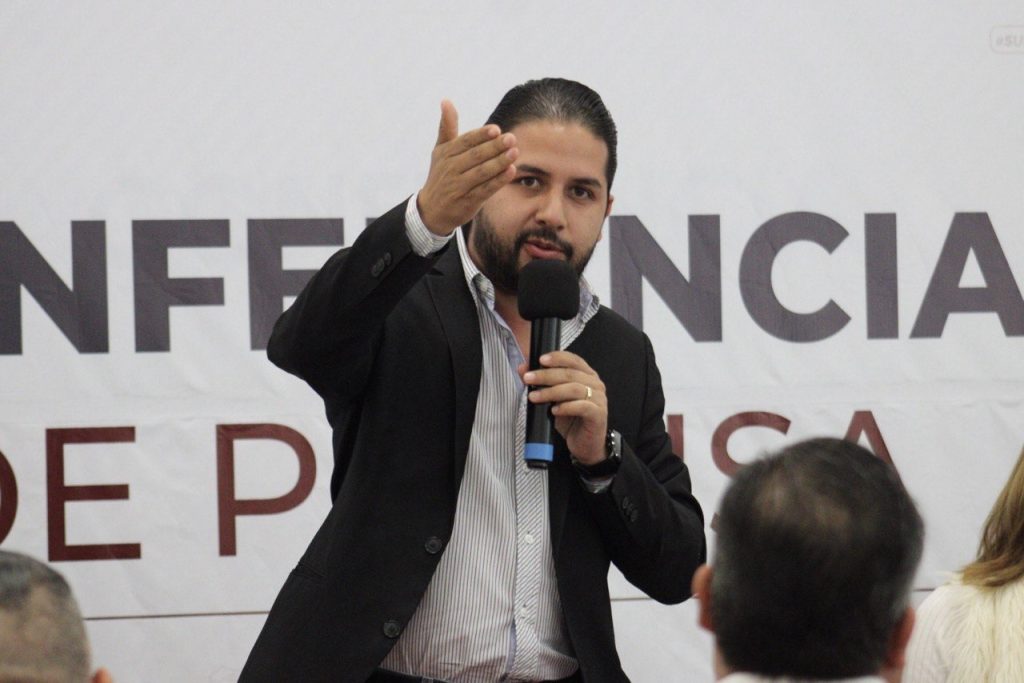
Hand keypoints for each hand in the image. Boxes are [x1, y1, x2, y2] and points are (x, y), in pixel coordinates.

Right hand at [417, 100, 518, 235]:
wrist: (431, 210)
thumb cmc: (441, 175)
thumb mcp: (440, 151)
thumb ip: (447, 127)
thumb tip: (446, 100)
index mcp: (446, 153)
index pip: (465, 141)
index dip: (481, 135)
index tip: (496, 129)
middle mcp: (451, 169)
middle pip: (475, 156)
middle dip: (494, 147)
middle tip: (511, 138)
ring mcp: (459, 186)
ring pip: (482, 172)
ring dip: (499, 162)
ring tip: (515, 152)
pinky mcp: (468, 201)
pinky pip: (485, 189)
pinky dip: (498, 180)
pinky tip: (511, 171)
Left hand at [521, 351, 607, 464]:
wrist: (584, 444)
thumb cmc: (571, 419)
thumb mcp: (553, 399)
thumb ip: (540, 382)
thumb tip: (523, 368)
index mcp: (586, 375)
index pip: (573, 359)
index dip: (557, 358)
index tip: (540, 360)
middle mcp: (595, 384)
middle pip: (570, 374)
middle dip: (546, 375)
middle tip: (528, 379)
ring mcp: (599, 399)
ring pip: (574, 389)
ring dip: (551, 392)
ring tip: (535, 397)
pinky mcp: (598, 414)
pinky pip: (582, 406)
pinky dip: (566, 407)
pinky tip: (554, 410)